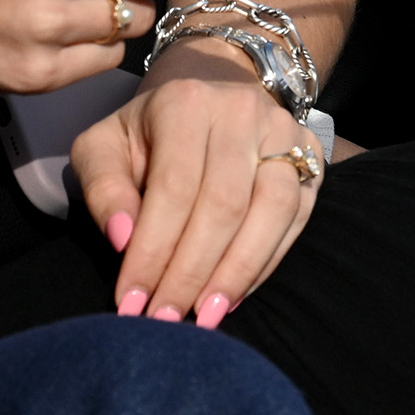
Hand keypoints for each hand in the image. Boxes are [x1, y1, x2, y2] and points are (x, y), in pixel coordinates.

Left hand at [73, 52, 322, 327]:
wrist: (208, 95)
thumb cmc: (148, 133)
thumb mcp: (105, 147)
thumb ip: (103, 187)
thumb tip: (122, 238)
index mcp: (185, 102)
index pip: (173, 187)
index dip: (154, 250)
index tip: (131, 301)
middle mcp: (241, 110)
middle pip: (223, 204)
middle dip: (191, 272)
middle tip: (165, 320)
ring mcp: (284, 132)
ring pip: (271, 211)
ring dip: (236, 273)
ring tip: (204, 317)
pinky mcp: (312, 156)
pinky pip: (295, 218)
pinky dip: (265, 264)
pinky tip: (233, 295)